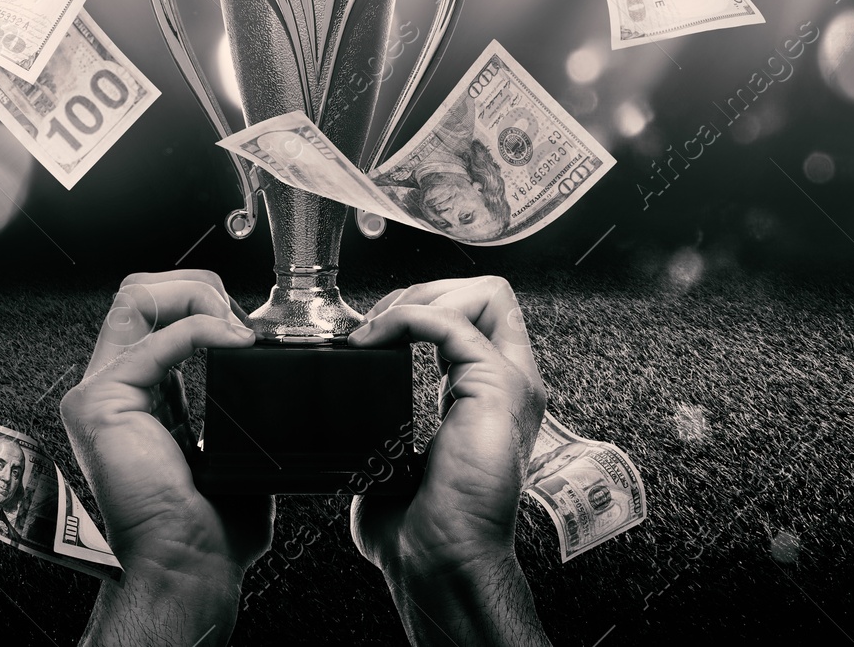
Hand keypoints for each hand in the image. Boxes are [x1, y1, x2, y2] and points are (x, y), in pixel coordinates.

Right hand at [61, 270, 271, 645]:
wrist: (191, 564)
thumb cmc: (211, 525)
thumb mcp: (229, 442)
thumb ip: (236, 398)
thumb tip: (270, 366)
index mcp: (139, 393)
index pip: (158, 311)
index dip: (205, 303)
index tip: (247, 327)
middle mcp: (110, 386)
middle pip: (142, 292)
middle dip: (198, 288)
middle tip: (237, 318)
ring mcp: (97, 392)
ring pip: (136, 296)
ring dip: (195, 297)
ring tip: (231, 327)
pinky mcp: (99, 401)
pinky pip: (151, 338)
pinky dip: (198, 329)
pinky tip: (229, 342)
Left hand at [347, 276, 551, 645]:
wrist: (438, 561)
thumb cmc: (416, 525)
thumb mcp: (396, 455)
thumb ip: (389, 421)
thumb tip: (344, 409)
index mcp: (487, 397)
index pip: (475, 317)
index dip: (425, 309)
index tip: (376, 334)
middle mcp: (508, 384)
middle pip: (487, 294)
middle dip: (426, 292)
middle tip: (378, 325)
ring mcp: (509, 383)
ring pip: (484, 292)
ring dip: (420, 298)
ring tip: (378, 329)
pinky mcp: (497, 387)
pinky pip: (453, 322)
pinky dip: (408, 317)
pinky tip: (376, 339)